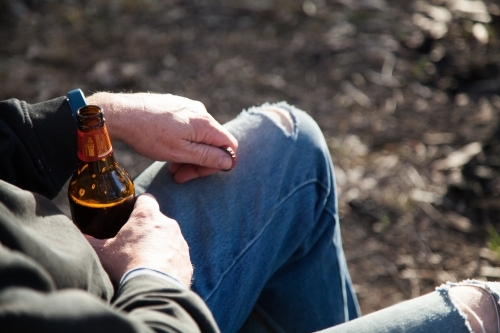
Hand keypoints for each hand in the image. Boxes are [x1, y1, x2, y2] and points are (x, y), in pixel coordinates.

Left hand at [86, 92, 237, 182]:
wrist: (121, 113)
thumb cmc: (149, 135)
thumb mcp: (180, 153)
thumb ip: (207, 157)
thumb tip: (229, 161)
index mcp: (205, 123)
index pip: (230, 146)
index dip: (219, 163)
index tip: (198, 173)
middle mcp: (201, 111)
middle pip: (214, 142)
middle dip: (200, 161)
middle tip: (180, 175)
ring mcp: (188, 106)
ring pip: (200, 136)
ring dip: (189, 154)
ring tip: (171, 165)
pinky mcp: (176, 105)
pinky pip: (188, 127)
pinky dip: (182, 142)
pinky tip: (166, 149)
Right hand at [86, 194, 192, 286]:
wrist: (152, 289)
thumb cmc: (126, 265)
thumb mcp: (103, 252)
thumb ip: (91, 241)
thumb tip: (80, 236)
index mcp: (147, 216)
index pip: (145, 199)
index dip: (137, 205)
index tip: (129, 214)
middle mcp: (168, 224)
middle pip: (157, 220)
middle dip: (147, 229)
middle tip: (133, 243)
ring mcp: (180, 243)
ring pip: (169, 238)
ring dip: (160, 246)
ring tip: (145, 261)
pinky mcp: (187, 261)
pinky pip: (177, 257)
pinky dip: (169, 263)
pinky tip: (157, 274)